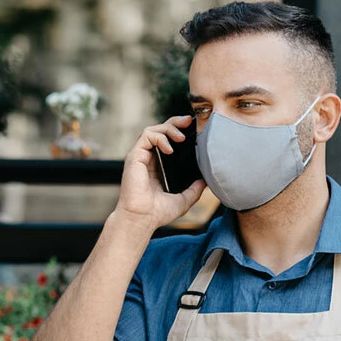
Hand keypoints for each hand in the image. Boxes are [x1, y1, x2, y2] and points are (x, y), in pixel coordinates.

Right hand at [113, 116, 205, 232]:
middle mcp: (147, 159)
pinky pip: (146, 136)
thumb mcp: (183, 199)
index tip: (192, 130)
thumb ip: (194, 190)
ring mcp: (140, 156)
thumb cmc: (157, 213)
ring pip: (152, 130)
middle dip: (175, 122)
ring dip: (168, 128)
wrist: (142, 219)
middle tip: (189, 122)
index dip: (178, 132)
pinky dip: (160, 137)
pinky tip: (170, 148)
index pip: (167, 141)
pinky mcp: (134, 156)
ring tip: (181, 137)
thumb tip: (206, 181)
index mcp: (157, 166)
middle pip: (160, 130)